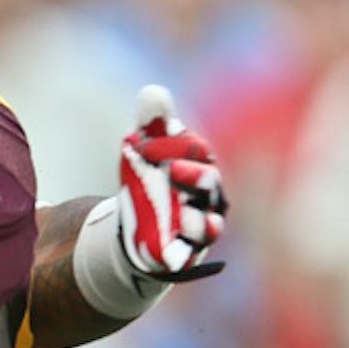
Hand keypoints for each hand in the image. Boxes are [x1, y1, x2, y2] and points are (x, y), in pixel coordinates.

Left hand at [117, 85, 226, 281]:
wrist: (139, 224)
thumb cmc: (150, 180)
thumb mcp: (145, 152)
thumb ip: (151, 124)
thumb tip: (153, 91)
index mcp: (198, 167)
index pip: (196, 153)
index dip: (176, 147)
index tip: (146, 144)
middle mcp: (206, 197)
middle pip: (209, 187)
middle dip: (196, 178)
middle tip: (174, 170)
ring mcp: (197, 225)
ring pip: (207, 223)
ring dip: (197, 220)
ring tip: (189, 216)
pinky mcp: (183, 250)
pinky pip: (189, 254)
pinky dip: (184, 254)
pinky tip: (175, 256)